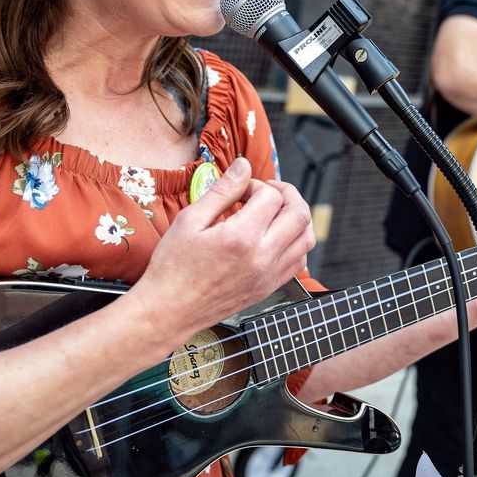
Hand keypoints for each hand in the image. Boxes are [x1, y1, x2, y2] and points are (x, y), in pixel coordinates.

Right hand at [131, 158, 315, 338]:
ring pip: (307, 238)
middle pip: (299, 214)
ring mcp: (268, 276)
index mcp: (241, 237)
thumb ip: (222, 190)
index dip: (257, 185)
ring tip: (275, 212)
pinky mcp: (268, 288)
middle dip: (287, 194)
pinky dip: (296, 243)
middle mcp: (262, 257)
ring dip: (296, 217)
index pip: (271, 196)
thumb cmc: (173, 266)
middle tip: (267, 191)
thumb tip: (243, 166)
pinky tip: (276, 237)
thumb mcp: (190, 220)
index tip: (240, 191)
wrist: (169, 311)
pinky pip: (299, 262)